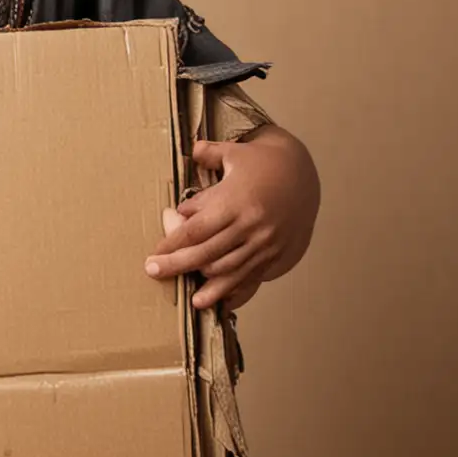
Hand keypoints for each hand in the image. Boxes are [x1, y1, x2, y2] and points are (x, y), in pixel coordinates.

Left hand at [143, 131, 318, 313]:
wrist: (304, 175)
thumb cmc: (263, 163)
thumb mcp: (234, 153)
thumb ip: (208, 155)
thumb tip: (189, 156)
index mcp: (236, 202)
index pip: (196, 230)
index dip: (171, 244)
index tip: (154, 254)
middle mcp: (250, 226)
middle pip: (206, 254)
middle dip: (177, 266)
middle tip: (153, 272)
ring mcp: (265, 243)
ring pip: (229, 271)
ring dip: (206, 285)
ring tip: (188, 296)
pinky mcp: (276, 254)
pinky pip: (252, 278)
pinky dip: (235, 291)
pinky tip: (221, 303)